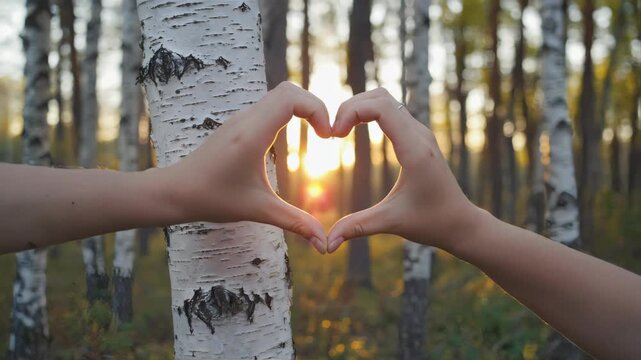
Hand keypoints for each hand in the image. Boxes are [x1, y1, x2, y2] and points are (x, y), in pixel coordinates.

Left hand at [164, 82, 330, 252]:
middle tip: (325, 133)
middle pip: (289, 90)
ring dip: (301, 108)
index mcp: (253, 133)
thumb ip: (295, 223)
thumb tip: (325, 245)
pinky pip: (268, 106)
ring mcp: (240, 120)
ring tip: (316, 134)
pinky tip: (291, 140)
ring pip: (278, 95)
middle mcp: (247, 119)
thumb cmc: (213, 199)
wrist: (175, 191)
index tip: (327, 137)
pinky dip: (287, 113)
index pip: (292, 98)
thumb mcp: (259, 210)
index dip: (317, 109)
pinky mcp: (237, 125)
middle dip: (314, 106)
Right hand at [327, 88, 477, 252]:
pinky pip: (391, 112)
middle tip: (333, 131)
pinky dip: (369, 113)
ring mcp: (420, 134)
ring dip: (360, 108)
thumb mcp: (390, 223)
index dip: (351, 112)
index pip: (380, 107)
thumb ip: (357, 228)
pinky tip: (354, 131)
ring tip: (340, 130)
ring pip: (386, 101)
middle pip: (380, 97)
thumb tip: (326, 245)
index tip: (334, 135)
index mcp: (414, 149)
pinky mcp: (419, 138)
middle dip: (351, 106)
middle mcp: (419, 134)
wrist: (461, 223)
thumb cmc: (430, 222)